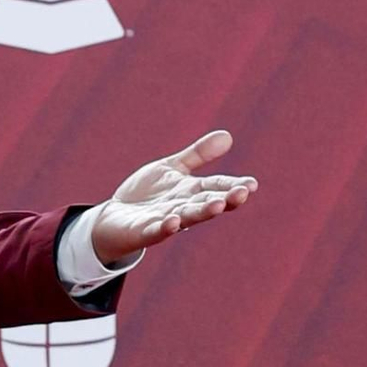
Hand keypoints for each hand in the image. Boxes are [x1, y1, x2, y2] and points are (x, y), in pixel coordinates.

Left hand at [90, 128, 257, 267]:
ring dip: (202, 212)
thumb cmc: (147, 194)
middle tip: (242, 194)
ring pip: (187, 217)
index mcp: (192, 191)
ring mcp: (165, 220)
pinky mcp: (144, 231)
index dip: (234, 185)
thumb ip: (198, 155)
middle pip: (207, 203)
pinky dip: (166, 227)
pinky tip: (173, 222)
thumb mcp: (172, 168)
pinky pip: (156, 231)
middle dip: (225, 199)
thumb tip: (227, 135)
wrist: (115, 217)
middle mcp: (183, 207)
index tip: (251, 184)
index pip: (217, 186)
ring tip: (216, 205)